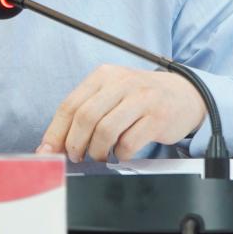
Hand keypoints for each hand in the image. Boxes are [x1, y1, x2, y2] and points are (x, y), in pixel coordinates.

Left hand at [36, 64, 206, 161]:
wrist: (184, 95)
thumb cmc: (140, 97)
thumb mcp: (111, 93)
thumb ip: (85, 112)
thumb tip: (53, 144)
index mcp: (103, 75)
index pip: (70, 105)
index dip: (56, 132)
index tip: (48, 152)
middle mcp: (121, 83)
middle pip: (85, 117)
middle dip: (75, 144)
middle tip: (76, 157)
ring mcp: (141, 99)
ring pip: (105, 131)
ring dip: (96, 151)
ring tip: (98, 156)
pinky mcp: (157, 118)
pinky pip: (129, 143)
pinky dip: (120, 154)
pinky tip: (120, 153)